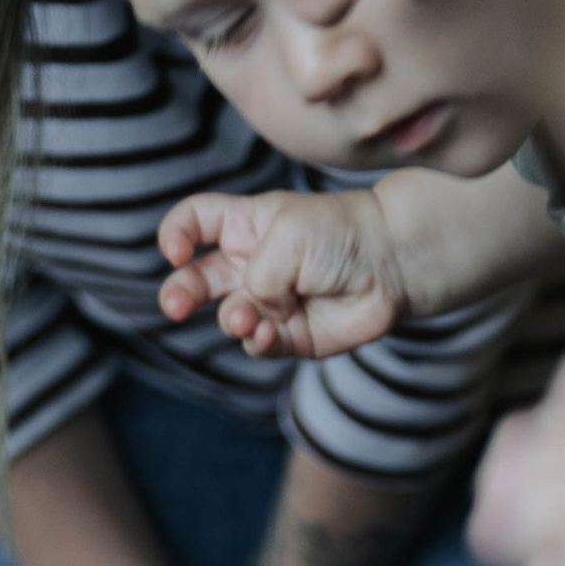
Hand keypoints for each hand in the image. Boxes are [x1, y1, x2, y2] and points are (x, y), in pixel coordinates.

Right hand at [158, 188, 408, 360]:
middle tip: (174, 307)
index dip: (174, 234)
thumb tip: (250, 311)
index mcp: (246, 225)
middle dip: (179, 294)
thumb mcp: (287, 232)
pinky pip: (258, 343)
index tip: (173, 251)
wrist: (391, 263)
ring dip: (232, 318)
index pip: (194, 222)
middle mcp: (252, 264)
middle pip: (196, 278)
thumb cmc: (341, 233)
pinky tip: (266, 331)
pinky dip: (256, 340)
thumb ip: (256, 271)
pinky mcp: (290, 334)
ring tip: (244, 317)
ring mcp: (269, 301)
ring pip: (229, 316)